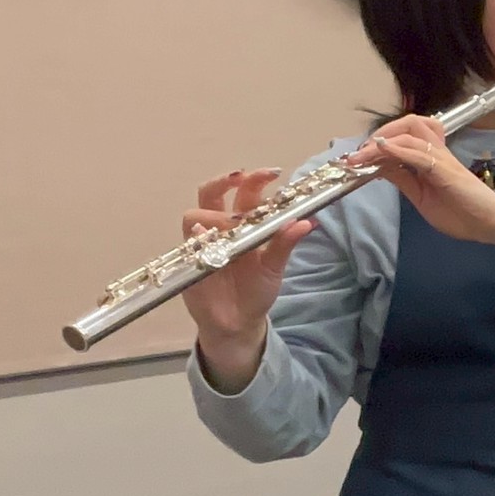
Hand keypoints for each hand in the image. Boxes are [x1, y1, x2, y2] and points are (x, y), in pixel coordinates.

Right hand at [181, 169, 315, 382]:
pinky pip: (187, 244)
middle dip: (225, 181)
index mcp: (245, 224)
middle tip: (242, 177)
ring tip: (232, 223)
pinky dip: (196, 237)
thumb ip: (285, 244)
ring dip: (213, 213)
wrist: (238, 323)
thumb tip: (307, 222)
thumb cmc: (256, 291)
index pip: (244, 192)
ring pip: (195, 214)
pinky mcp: (189, 262)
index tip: (271, 173)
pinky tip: (205, 237)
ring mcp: (201, 243)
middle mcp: (221, 228)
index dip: (253, 179)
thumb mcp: (275, 268)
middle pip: (212, 193)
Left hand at [355, 115, 494, 244]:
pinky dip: (397, 149)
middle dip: (382, 131)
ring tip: (362, 155)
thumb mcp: (422, 198)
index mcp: (432, 159)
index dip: (380, 141)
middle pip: (410, 123)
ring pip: (411, 131)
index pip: (405, 136)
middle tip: (361, 151)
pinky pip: (418, 153)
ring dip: (382, 140)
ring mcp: (442, 158)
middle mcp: (437, 152)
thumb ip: (404, 181)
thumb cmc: (463, 214)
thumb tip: (382, 169)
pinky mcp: (444, 169)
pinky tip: (381, 151)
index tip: (360, 157)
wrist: (491, 224)